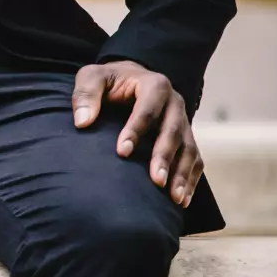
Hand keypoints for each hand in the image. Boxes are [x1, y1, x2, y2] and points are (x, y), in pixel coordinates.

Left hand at [72, 60, 200, 206]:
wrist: (128, 79)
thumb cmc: (108, 81)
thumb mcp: (91, 77)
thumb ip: (85, 94)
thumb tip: (82, 122)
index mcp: (154, 85)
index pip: (147, 109)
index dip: (136, 130)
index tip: (122, 152)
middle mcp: (174, 102)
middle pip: (173, 131)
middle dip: (164, 157)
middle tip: (156, 181)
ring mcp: (184, 120)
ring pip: (189, 148)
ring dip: (182, 173)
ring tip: (175, 198)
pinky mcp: (186, 136)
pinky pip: (195, 159)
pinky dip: (191, 179)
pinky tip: (182, 200)